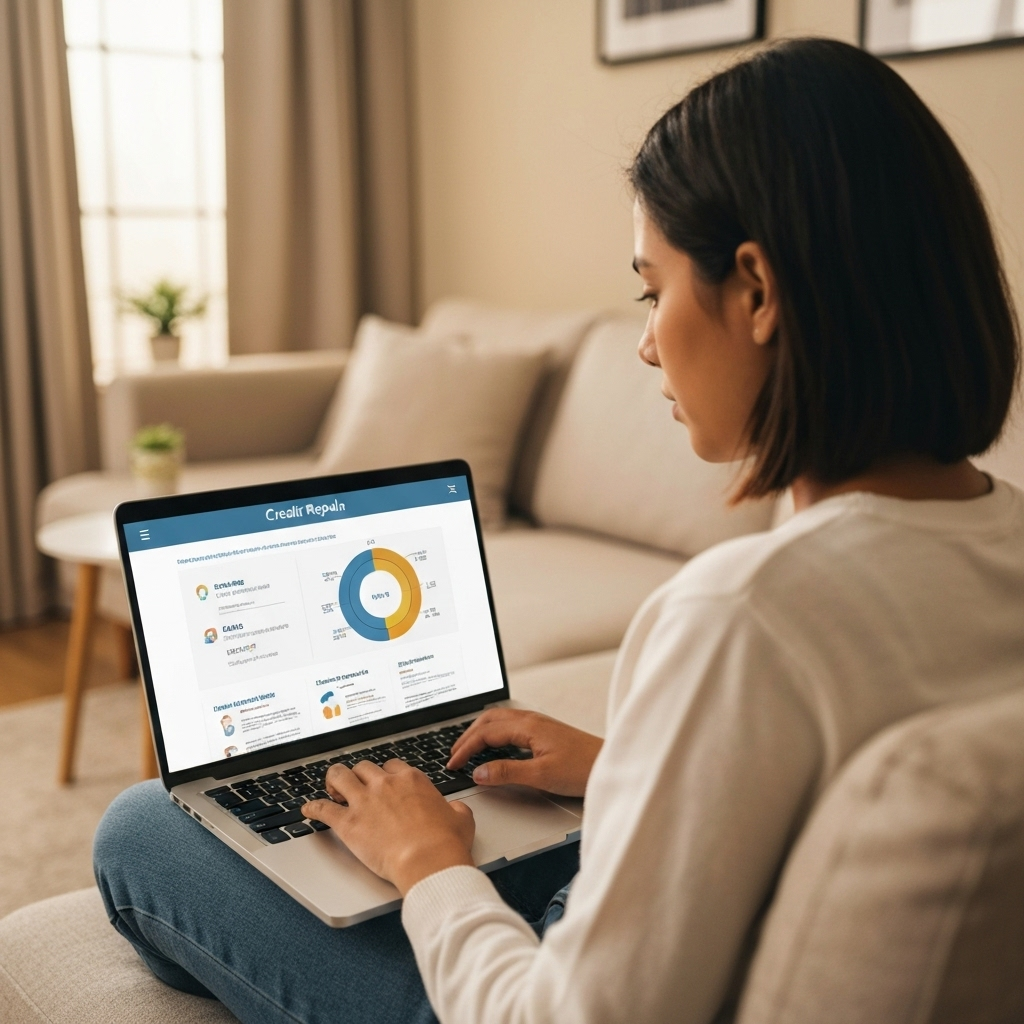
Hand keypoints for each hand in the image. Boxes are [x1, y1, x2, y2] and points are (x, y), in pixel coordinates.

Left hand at [302, 760, 474, 895]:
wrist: (428, 861)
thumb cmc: (445, 843)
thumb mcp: (461, 818)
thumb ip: (455, 809)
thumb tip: (455, 811)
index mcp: (411, 780)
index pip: (391, 765)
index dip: (385, 773)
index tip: (383, 781)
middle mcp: (385, 784)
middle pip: (363, 767)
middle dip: (358, 775)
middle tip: (356, 786)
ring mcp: (364, 801)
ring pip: (339, 776)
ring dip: (333, 781)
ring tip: (331, 788)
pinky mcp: (348, 823)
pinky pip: (323, 809)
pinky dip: (312, 808)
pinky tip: (307, 810)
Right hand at [447, 708, 602, 797]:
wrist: (611, 764)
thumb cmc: (583, 768)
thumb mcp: (541, 775)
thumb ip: (507, 772)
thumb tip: (479, 772)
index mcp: (528, 726)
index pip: (486, 732)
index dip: (466, 748)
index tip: (453, 763)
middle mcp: (531, 719)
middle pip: (489, 720)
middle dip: (467, 736)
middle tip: (453, 755)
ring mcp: (538, 723)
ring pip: (499, 720)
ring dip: (479, 732)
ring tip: (467, 749)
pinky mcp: (544, 731)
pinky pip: (510, 725)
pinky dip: (493, 733)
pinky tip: (494, 746)